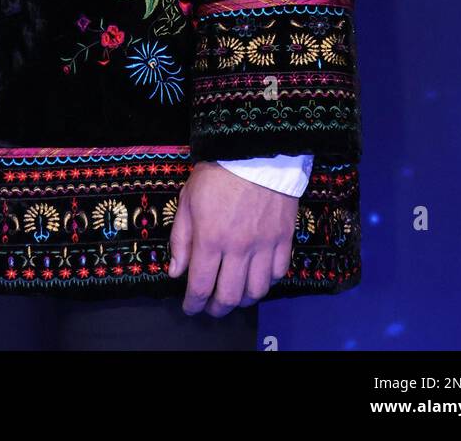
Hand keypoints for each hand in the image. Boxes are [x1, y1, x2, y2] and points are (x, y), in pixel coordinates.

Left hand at [168, 162, 297, 315]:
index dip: (194, 304)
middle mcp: (238, 248)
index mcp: (210, 239)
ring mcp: (264, 245)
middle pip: (230, 296)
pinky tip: (257, 277)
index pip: (201, 286)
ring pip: (256, 291)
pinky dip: (267, 282)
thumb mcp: (187, 200)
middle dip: (216, 309)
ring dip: (243, 300)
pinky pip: (278, 273)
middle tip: (210, 307)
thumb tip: (176, 273)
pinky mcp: (284, 238)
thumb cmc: (216, 173)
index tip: (190, 308)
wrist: (254, 151)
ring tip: (234, 296)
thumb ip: (181, 238)